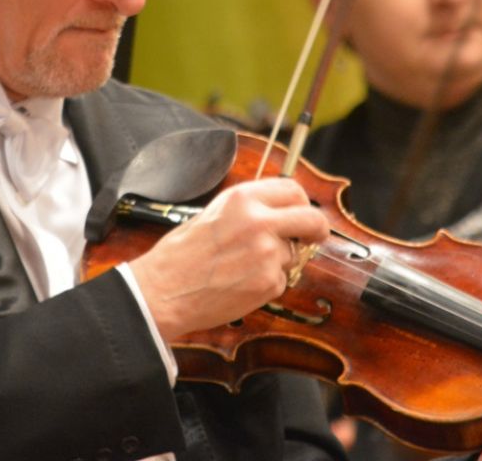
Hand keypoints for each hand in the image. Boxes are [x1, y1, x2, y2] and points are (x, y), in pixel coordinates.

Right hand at [128, 177, 328, 341]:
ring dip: (278, 262)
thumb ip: (249, 210)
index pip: (293, 190)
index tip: (303, 213)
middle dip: (317, 230)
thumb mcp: (214, 213)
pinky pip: (281, 280)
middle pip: (311, 219)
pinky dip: (266, 284)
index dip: (302, 203)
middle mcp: (259, 221)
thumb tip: (279, 213)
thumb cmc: (180, 255)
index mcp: (242, 199)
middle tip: (312, 237)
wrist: (164, 290)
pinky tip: (239, 283)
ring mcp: (267, 254)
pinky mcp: (269, 282)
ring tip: (242, 268)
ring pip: (292, 255)